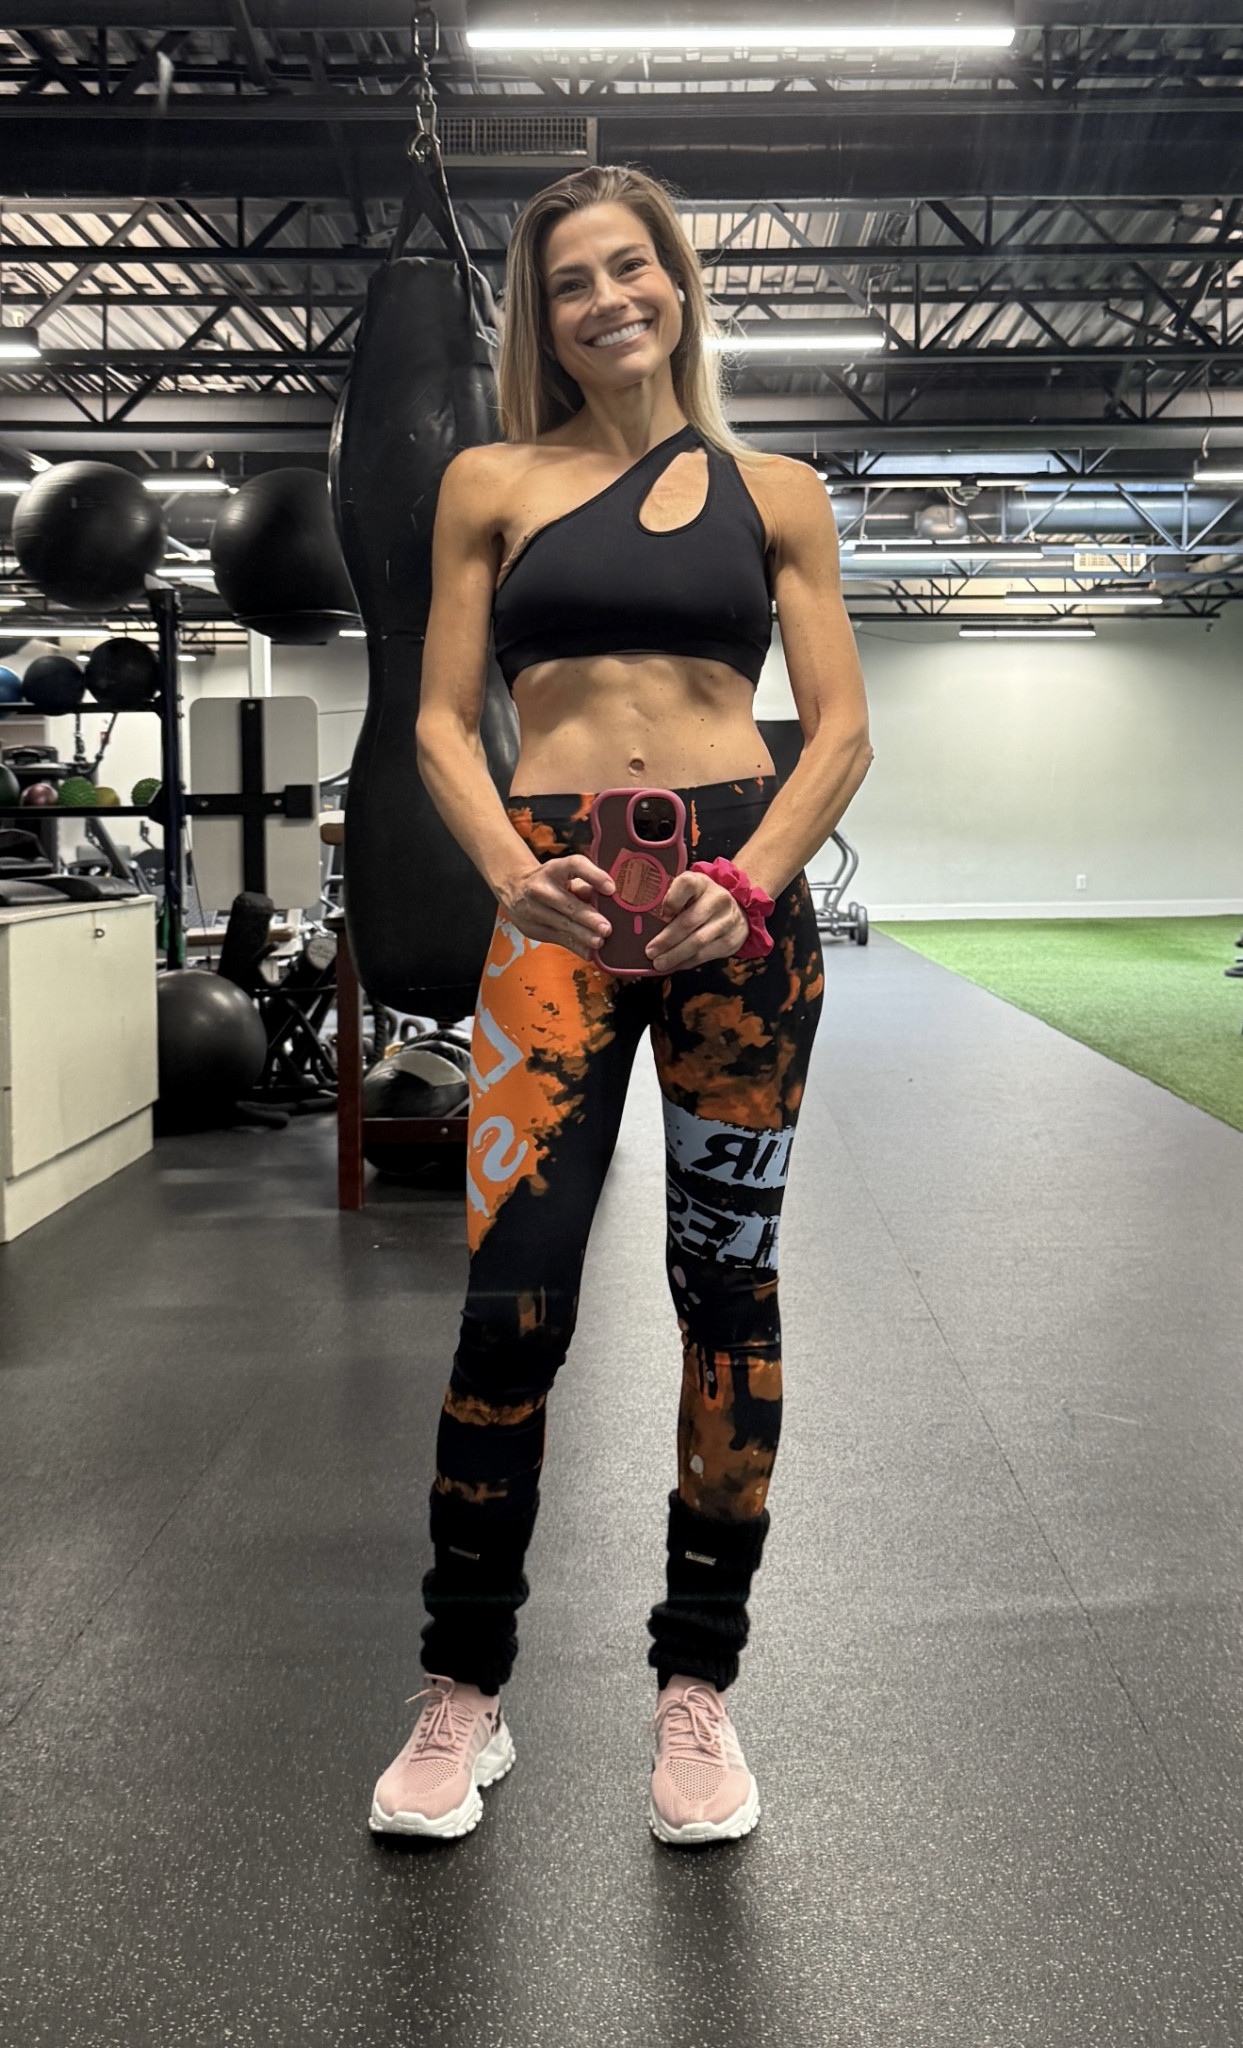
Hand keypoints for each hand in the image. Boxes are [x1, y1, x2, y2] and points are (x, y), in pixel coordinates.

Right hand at [499, 854, 615, 961]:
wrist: (513, 889)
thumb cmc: (550, 881)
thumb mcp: (565, 876)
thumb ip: (585, 887)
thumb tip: (609, 902)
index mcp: (555, 869)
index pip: (575, 866)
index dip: (594, 876)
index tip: (610, 888)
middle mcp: (541, 888)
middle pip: (568, 903)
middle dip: (588, 917)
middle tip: (606, 928)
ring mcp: (534, 910)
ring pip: (562, 925)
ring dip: (583, 935)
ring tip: (599, 942)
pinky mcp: (532, 929)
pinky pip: (558, 939)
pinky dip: (575, 947)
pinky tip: (588, 953)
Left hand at [644, 871, 747, 973]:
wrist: (736, 912)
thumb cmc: (700, 901)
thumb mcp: (688, 892)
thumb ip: (669, 898)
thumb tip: (641, 922)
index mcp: (701, 883)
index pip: (686, 885)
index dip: (672, 900)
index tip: (662, 914)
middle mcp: (717, 899)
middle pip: (689, 921)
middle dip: (667, 939)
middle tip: (650, 951)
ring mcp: (726, 921)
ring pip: (697, 942)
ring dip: (675, 955)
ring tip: (658, 963)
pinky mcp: (730, 941)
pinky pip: (704, 955)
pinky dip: (686, 962)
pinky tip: (674, 965)